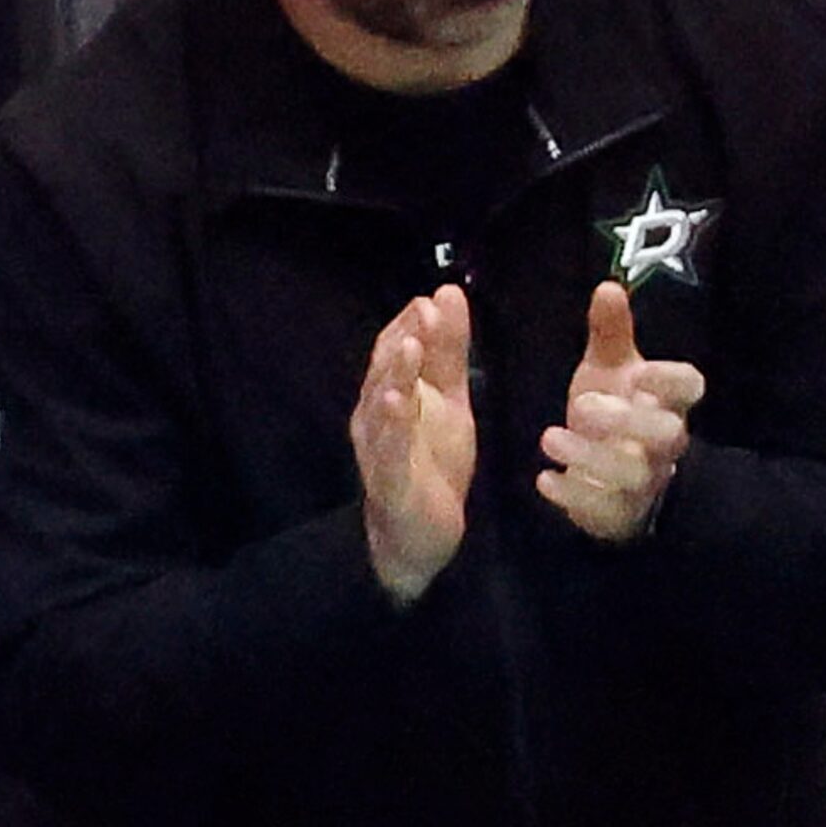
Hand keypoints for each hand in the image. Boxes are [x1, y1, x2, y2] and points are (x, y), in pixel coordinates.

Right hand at [353, 285, 474, 604]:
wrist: (422, 533)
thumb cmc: (431, 459)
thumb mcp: (449, 400)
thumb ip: (449, 352)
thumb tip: (447, 293)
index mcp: (392, 394)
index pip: (396, 349)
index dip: (414, 322)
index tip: (437, 297)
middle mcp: (376, 416)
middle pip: (386, 372)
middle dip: (404, 340)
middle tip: (424, 311)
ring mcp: (379, 449)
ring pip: (382, 407)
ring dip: (394, 375)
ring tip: (408, 347)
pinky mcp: (390, 481)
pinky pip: (388, 451)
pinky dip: (392, 427)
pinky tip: (397, 404)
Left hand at [538, 281, 706, 543]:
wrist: (610, 482)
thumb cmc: (613, 415)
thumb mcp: (609, 370)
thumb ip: (609, 332)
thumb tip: (608, 285)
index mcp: (665, 403)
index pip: (689, 389)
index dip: (671, 382)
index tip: (640, 374)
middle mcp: (662, 445)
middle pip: (668, 435)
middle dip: (627, 421)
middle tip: (581, 405)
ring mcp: (643, 482)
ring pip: (633, 474)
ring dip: (591, 456)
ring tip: (549, 438)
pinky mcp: (619, 513)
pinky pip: (604, 509)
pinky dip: (573, 495)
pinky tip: (545, 479)